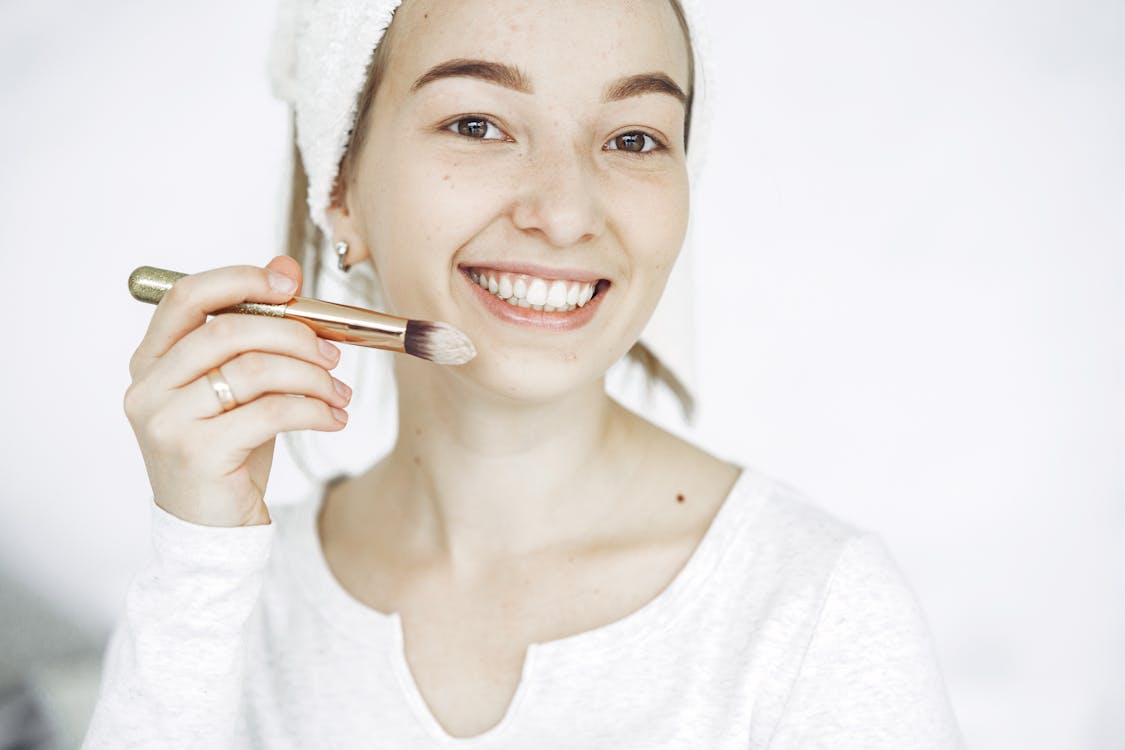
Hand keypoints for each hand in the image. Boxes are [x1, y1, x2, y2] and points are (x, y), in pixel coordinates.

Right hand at [123, 256, 349, 526]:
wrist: (210, 530)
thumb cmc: (227, 451)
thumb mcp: (241, 385)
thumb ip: (256, 329)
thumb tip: (284, 266)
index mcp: (152, 360)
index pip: (187, 297)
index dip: (241, 281)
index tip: (290, 285)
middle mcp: (149, 387)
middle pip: (229, 330)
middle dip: (295, 335)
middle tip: (332, 354)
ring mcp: (167, 420)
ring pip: (255, 370)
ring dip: (312, 377)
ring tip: (339, 393)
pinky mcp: (197, 453)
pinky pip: (271, 412)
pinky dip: (314, 409)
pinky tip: (333, 418)